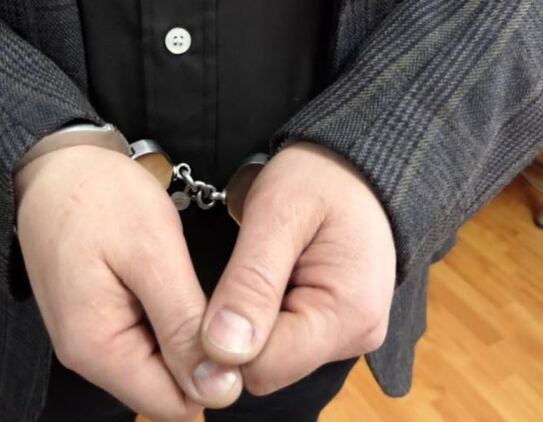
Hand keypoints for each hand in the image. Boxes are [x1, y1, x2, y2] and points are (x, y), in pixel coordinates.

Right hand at [15, 145, 241, 420]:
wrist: (53, 167)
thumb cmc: (98, 198)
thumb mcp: (152, 254)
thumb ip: (184, 327)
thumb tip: (219, 391)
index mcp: (98, 348)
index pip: (176, 405)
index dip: (217, 374)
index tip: (228, 321)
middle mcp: (88, 357)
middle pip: (167, 388)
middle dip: (201, 352)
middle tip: (202, 287)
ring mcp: (90, 341)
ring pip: (161, 366)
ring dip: (185, 333)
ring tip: (179, 276)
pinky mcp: (97, 323)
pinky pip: (146, 342)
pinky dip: (168, 319)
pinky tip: (166, 280)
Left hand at [200, 142, 395, 394]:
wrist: (354, 168)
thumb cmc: (318, 178)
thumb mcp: (277, 215)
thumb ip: (250, 282)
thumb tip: (223, 352)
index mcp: (347, 313)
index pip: (264, 366)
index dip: (220, 343)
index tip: (204, 297)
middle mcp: (355, 337)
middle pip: (267, 370)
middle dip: (233, 335)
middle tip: (225, 276)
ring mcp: (346, 337)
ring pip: (271, 361)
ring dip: (245, 327)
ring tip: (246, 274)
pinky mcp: (333, 331)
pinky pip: (282, 346)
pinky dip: (259, 323)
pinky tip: (259, 286)